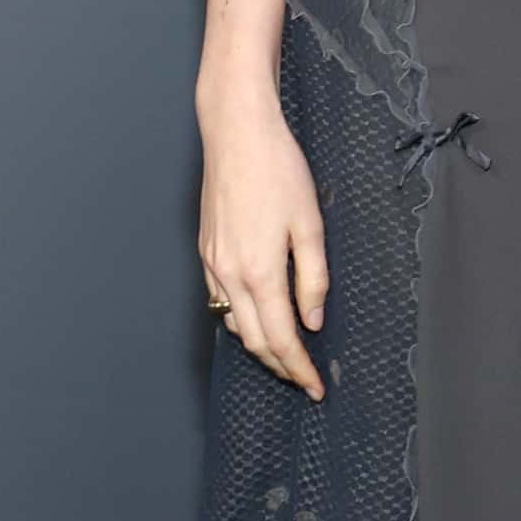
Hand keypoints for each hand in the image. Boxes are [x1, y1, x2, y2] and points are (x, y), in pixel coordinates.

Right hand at [198, 96, 330, 397]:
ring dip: (259, 345)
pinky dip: (240, 320)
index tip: (316, 387)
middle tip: (304, 379)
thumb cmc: (279, 170)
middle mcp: (229, 274)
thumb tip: (312, 321)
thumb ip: (313, 279)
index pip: (281, 339)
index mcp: (260, 272)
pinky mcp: (205, 251)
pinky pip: (220, 300)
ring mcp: (211, 263)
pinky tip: (258, 318)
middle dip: (280, 366)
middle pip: (253, 341)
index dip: (299, 369)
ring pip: (233, 323)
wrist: (236, 133)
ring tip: (285, 355)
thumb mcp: (310, 225)